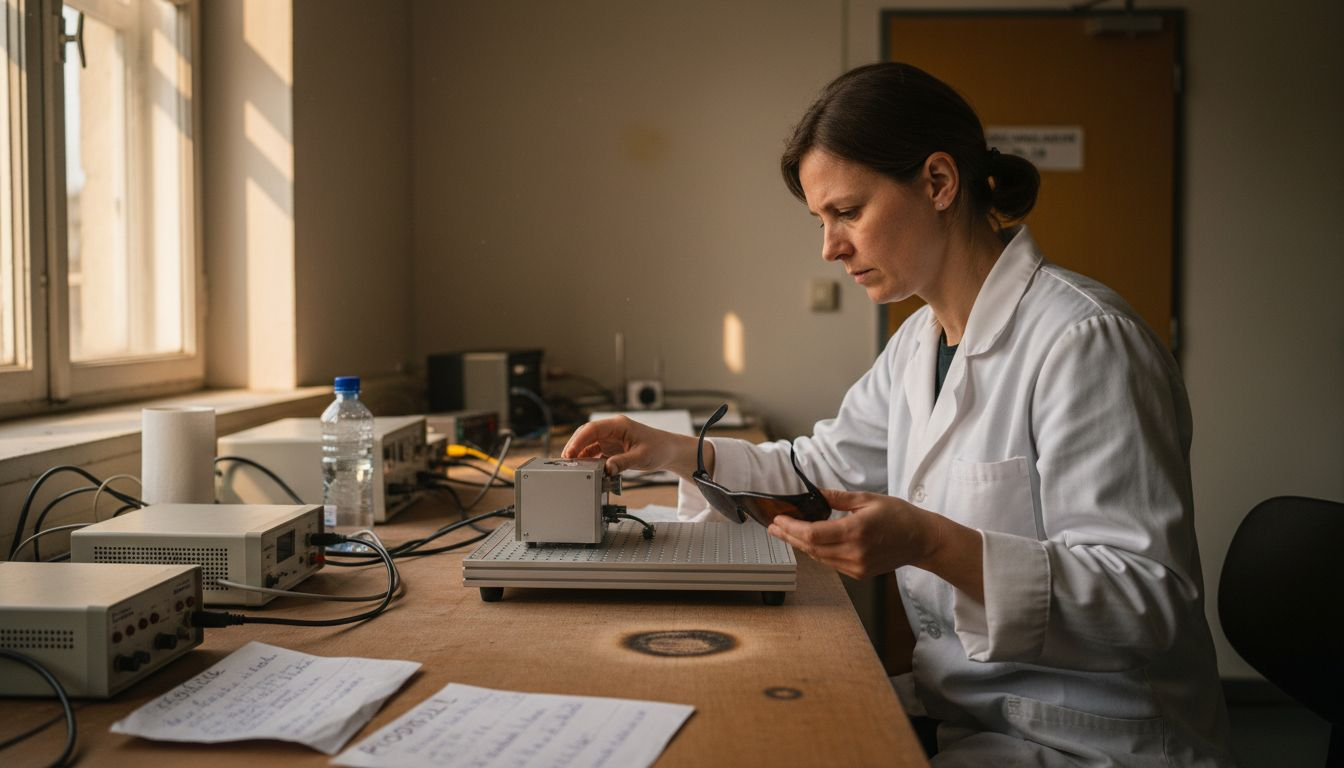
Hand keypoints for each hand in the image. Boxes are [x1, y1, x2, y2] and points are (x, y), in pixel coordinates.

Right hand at [561, 416, 706, 478]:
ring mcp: (611, 438)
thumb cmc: (659, 448)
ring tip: (572, 467)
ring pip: (588, 444)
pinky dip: (588, 460)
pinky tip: (584, 468)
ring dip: (580, 454)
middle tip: (566, 462)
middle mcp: (612, 430)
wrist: (669, 451)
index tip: (570, 452)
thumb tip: (606, 469)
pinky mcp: (612, 448)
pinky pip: (595, 452)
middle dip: (574, 447)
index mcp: (619, 425)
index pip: (592, 429)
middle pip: (586, 435)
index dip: (578, 440)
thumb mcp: (641, 457)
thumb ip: (622, 463)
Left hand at [768, 488, 983, 598]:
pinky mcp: (859, 573)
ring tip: (785, 533)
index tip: (779, 520)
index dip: (792, 528)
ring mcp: (857, 566)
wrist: (921, 540)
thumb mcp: (868, 499)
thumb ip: (837, 498)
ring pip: (818, 557)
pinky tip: (808, 542)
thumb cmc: (899, 516)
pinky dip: (816, 552)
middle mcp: (855, 553)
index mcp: (856, 531)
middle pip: (811, 548)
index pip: (813, 534)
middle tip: (774, 527)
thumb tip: (814, 493)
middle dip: (789, 536)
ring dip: (800, 545)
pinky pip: (830, 563)